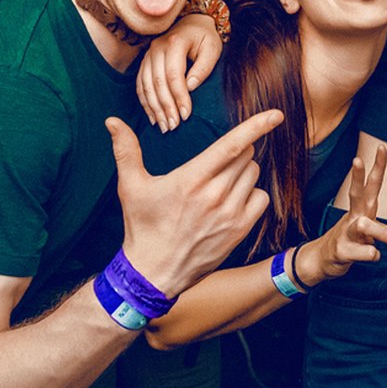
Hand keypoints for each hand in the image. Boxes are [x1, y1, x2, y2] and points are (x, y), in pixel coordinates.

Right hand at [110, 110, 278, 297]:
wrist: (153, 272)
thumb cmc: (142, 227)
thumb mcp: (131, 186)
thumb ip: (125, 150)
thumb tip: (112, 121)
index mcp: (191, 179)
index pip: (231, 146)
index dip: (255, 127)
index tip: (275, 114)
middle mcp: (215, 195)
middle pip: (245, 156)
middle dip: (235, 152)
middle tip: (214, 165)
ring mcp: (230, 215)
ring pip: (253, 175)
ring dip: (242, 172)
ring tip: (220, 184)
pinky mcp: (239, 231)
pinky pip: (260, 199)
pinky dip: (252, 194)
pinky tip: (233, 200)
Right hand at [137, 14, 222, 129]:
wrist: (192, 22)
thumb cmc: (205, 38)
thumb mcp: (212, 49)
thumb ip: (203, 68)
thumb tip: (190, 87)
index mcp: (174, 43)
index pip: (174, 75)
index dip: (179, 97)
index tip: (186, 115)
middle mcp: (156, 47)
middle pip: (157, 82)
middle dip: (165, 107)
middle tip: (173, 126)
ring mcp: (148, 55)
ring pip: (146, 85)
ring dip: (154, 108)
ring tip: (163, 126)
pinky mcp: (144, 62)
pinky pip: (140, 85)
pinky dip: (145, 102)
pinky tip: (152, 117)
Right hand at [300, 148, 386, 284]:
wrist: (323, 259)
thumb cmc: (350, 240)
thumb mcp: (368, 231)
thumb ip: (381, 229)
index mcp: (362, 208)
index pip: (371, 184)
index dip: (378, 166)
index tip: (381, 147)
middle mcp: (354, 216)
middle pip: (356, 193)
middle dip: (357, 177)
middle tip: (356, 160)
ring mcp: (346, 233)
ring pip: (363, 225)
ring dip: (380, 231)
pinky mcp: (343, 251)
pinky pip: (366, 252)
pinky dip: (373, 254)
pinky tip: (372, 255)